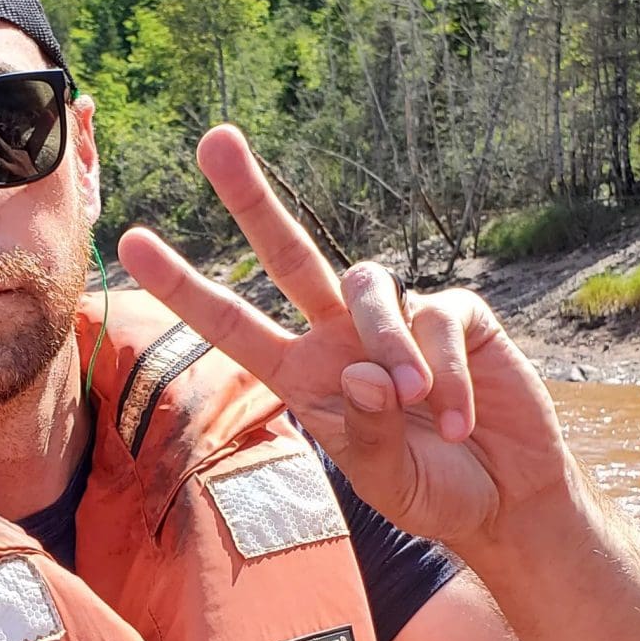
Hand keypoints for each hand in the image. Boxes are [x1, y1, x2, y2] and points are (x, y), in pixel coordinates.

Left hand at [116, 127, 573, 554]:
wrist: (507, 500)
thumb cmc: (432, 493)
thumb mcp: (385, 482)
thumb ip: (364, 436)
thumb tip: (361, 370)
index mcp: (302, 377)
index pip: (231, 324)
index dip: (183, 287)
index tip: (132, 242)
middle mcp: (339, 337)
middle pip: (289, 254)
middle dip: (251, 199)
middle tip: (213, 140)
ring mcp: (397, 320)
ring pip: (370, 286)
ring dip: (390, 345)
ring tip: (414, 402)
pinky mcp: (455, 316)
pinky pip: (437, 318)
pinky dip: (447, 371)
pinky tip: (458, 418)